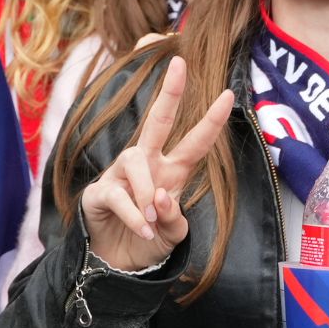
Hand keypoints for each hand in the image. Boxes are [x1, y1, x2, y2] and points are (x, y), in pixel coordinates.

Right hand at [77, 57, 235, 274]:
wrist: (117, 263)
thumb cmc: (149, 241)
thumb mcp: (173, 235)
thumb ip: (174, 217)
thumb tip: (160, 197)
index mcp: (172, 171)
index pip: (195, 142)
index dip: (211, 120)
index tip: (228, 94)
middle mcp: (147, 164)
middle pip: (158, 120)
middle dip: (170, 92)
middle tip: (180, 64)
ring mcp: (121, 175)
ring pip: (135, 160)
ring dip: (146, 192)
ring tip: (152, 222)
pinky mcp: (100, 192)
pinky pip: (118, 195)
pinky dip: (134, 216)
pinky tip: (143, 230)